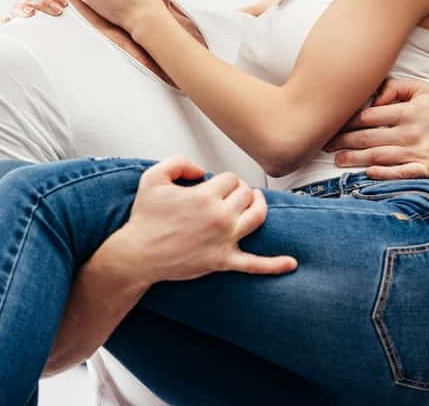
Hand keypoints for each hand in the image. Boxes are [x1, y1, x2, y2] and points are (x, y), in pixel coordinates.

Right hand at [111, 156, 296, 285]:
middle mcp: (219, 218)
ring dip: (259, 206)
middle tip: (227, 193)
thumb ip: (179, 163)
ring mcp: (224, 241)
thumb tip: (201, 170)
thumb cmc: (144, 218)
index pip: (230, 178)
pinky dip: (274, 265)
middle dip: (238, 190)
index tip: (210, 185)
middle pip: (246, 194)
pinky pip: (254, 265)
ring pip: (257, 217)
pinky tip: (291, 263)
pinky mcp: (222, 261)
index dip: (222, 179)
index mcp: (205, 197)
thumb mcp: (153, 177)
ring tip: (255, 202)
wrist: (137, 254)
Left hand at [325, 78, 428, 186]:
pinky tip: (369, 174)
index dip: (346, 122)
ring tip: (337, 160)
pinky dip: (386, 174)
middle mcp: (411, 131)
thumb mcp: (421, 92)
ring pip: (380, 155)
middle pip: (369, 137)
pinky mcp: (428, 170)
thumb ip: (396, 86)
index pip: (368, 116)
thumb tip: (375, 96)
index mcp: (407, 111)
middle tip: (326, 146)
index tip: (331, 126)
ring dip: (355, 159)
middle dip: (344, 142)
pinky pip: (403, 173)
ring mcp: (419, 152)